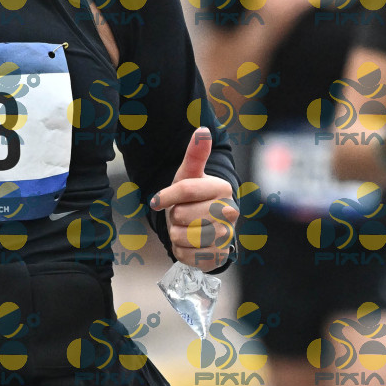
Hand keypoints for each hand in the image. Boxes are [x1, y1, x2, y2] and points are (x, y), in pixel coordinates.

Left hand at [150, 128, 238, 272]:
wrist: (206, 226)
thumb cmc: (194, 198)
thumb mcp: (190, 175)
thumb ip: (195, 153)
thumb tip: (203, 129)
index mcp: (222, 189)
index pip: (185, 190)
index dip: (165, 196)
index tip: (155, 201)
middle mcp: (230, 212)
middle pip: (181, 215)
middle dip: (174, 216)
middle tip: (181, 215)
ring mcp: (226, 236)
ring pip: (183, 236)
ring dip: (176, 234)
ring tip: (185, 228)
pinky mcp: (219, 256)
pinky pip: (187, 255)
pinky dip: (181, 251)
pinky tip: (189, 243)